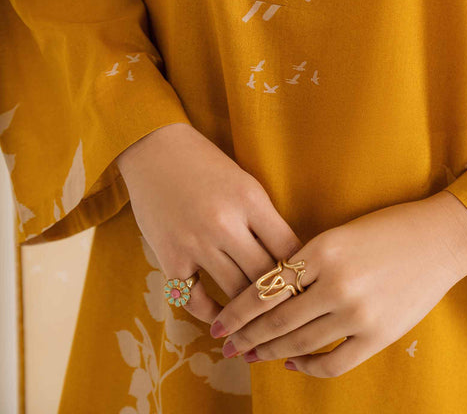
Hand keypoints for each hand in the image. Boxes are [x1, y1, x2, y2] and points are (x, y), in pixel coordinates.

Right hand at [115, 123, 302, 322]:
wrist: (155, 150)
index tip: (306, 284)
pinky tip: (223, 317)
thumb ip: (264, 219)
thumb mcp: (244, 183)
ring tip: (261, 321)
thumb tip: (289, 259)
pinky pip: (196, 301)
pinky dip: (212, 314)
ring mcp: (195, 243)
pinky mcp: (170, 258)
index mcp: (250, 200)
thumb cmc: (206, 164)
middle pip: (265, 277)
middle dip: (279, 297)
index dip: (301, 270)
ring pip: (235, 293)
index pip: (288, 249)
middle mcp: (225, 224)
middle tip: (289, 310)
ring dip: (249, 311)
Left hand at [207, 190, 466, 377]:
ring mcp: (357, 312)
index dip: (238, 310)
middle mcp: (336, 282)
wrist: (440, 238)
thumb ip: (310, 261)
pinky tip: (294, 363)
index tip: (219, 323)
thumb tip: (272, 291)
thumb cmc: (389, 228)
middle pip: (277, 319)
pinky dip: (308, 366)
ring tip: (250, 356)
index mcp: (323, 249)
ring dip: (270, 352)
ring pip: (300, 342)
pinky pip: (333, 362)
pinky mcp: (378, 335)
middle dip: (246, 336)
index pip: (267, 287)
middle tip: (225, 345)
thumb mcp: (341, 233)